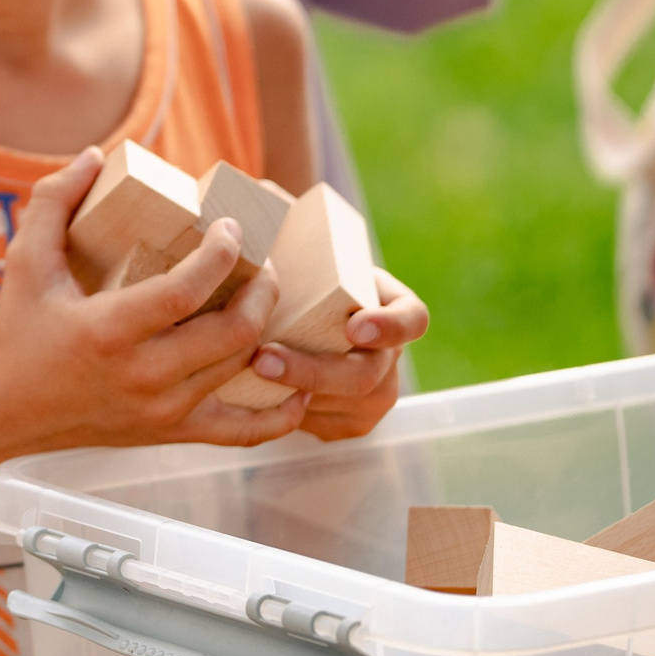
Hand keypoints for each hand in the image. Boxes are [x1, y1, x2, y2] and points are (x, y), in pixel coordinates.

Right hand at [0, 150, 306, 454]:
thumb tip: (96, 155)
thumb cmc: (19, 333)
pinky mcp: (172, 433)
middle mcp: (143, 375)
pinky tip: (292, 384)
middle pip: (234, 333)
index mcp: (108, 330)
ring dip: (268, 329)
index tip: (232, 227)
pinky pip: (245, 432)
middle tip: (262, 261)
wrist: (9, 413)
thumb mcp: (24, 261)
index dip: (221, 255)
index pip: (186, 292)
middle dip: (263, 289)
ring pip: (243, 369)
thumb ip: (53, 202)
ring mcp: (163, 410)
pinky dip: (279, 411)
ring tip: (265, 297)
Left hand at [243, 269, 427, 441]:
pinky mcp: (354, 422)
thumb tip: (259, 231)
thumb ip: (304, 256)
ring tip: (243, 376)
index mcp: (397, 311)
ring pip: (340, 403)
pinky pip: (322, 424)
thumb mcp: (317, 265)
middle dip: (311, 370)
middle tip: (262, 359)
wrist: (302, 325)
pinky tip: (251, 393)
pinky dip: (285, 410)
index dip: (388, 327)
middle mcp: (393, 356)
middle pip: (365, 375)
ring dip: (289, 393)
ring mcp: (378, 394)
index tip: (353, 328)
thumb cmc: (308, 285)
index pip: (411, 320)